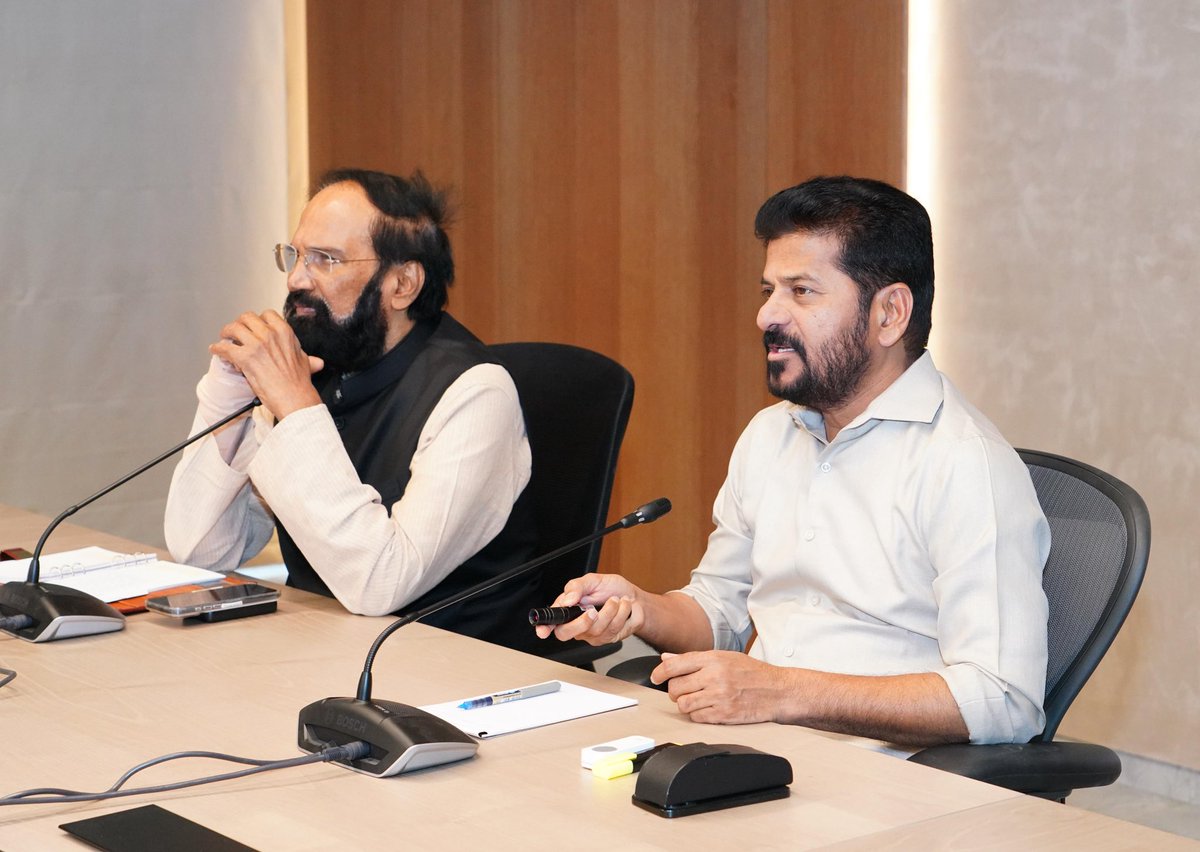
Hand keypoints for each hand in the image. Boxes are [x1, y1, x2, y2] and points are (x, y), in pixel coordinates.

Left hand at [209, 310, 323, 418]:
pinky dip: (218, 349)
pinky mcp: (245, 358)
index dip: (257, 321)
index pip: (267, 315)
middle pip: (247, 318)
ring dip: (226, 333)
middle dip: (239, 324)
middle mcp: (270, 334)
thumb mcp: (305, 363)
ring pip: (233, 328)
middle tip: (235, 332)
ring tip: (224, 339)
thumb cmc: (299, 383)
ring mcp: (256, 345)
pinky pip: (225, 348)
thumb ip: (303, 357)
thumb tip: (315, 361)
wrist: (294, 398)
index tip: (254, 327)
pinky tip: (216, 350)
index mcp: (284, 332)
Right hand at [533, 572, 642, 645]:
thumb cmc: (611, 589)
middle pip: (566, 633)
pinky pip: (611, 631)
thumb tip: (567, 599)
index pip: (550, 620)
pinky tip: (622, 607)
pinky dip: (621, 614)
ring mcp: (591, 633)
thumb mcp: (593, 580)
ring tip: (616, 600)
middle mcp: (576, 623)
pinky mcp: (606, 638)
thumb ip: (576, 586)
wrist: (634, 598)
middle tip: (593, 610)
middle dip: (582, 622)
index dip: (543, 627)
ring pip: (594, 630)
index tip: (543, 631)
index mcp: (568, 608)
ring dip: (610, 610)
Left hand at [652, 651, 791, 724]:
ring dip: (685, 704)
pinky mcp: (724, 714)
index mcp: (713, 659)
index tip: (655, 677)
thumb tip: (667, 658)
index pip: (675, 665)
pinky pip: (696, 717)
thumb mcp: (725, 657)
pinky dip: (697, 714)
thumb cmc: (752, 672)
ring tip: (695, 700)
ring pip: (683, 704)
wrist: (777, 690)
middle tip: (683, 690)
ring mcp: (719, 696)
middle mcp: (714, 676)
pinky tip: (706, 708)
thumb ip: (695, 659)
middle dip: (675, 691)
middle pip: (676, 687)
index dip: (660, 672)